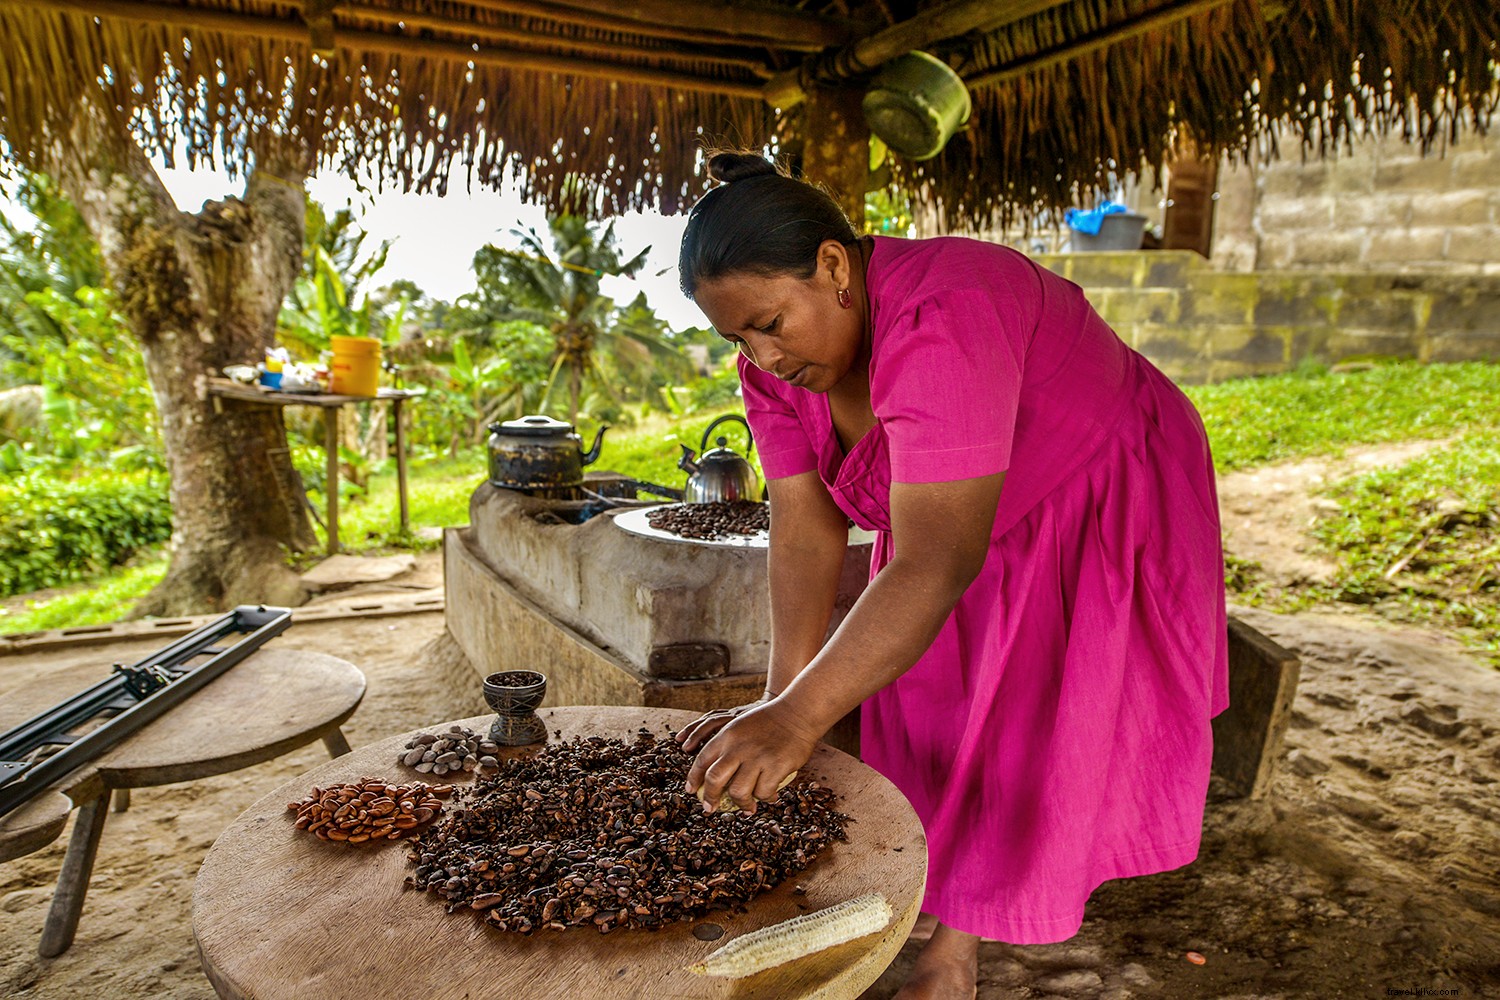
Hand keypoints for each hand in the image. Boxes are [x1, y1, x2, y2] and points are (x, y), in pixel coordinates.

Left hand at [685, 699, 821, 814]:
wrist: (797, 713)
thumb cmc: (769, 722)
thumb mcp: (740, 726)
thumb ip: (727, 747)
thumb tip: (715, 776)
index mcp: (726, 736)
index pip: (702, 760)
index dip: (694, 779)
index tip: (692, 790)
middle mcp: (738, 747)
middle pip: (714, 779)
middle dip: (710, 798)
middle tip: (711, 808)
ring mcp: (757, 757)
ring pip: (738, 792)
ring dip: (741, 804)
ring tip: (747, 808)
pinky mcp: (775, 766)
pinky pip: (763, 793)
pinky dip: (765, 798)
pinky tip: (770, 795)